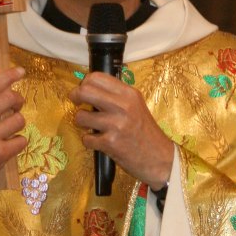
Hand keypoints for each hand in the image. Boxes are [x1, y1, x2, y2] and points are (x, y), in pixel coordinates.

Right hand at [0, 67, 25, 229]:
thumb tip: (0, 87)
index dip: (9, 76)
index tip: (21, 72)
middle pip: (9, 98)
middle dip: (18, 100)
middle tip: (17, 104)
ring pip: (19, 119)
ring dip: (18, 122)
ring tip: (9, 129)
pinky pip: (22, 140)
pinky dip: (18, 142)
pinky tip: (8, 146)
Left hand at [69, 73, 173, 189]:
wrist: (160, 158)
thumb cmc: (145, 132)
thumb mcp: (136, 106)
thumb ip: (116, 96)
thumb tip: (88, 88)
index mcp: (129, 94)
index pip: (97, 77)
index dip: (85, 83)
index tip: (84, 90)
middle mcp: (123, 106)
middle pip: (85, 91)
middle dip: (75, 96)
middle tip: (77, 102)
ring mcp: (116, 124)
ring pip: (81, 116)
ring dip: (81, 122)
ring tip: (91, 126)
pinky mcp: (111, 143)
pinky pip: (86, 138)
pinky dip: (89, 141)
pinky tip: (99, 142)